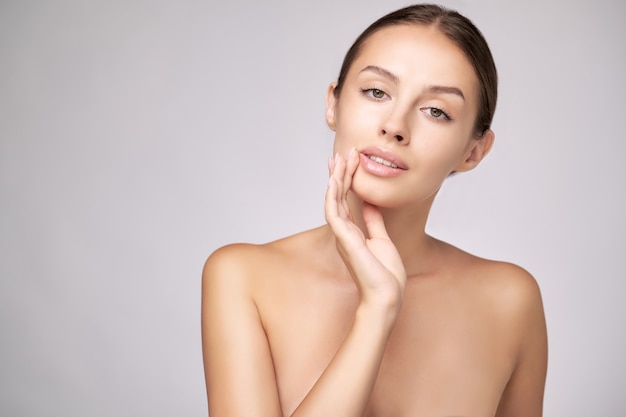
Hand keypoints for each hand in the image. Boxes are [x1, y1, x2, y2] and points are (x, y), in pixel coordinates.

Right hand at [325, 149, 406, 309]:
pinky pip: (334, 213)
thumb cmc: (386, 275)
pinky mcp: (345, 240)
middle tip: (342, 152)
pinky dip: (332, 196)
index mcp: (352, 233)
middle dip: (339, 173)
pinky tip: (334, 180)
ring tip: (339, 159)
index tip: (350, 161)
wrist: (387, 296)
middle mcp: (344, 232)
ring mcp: (343, 236)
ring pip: (333, 201)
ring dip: (336, 179)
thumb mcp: (382, 240)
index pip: (345, 200)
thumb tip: (369, 204)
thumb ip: (374, 221)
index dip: (346, 179)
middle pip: (337, 196)